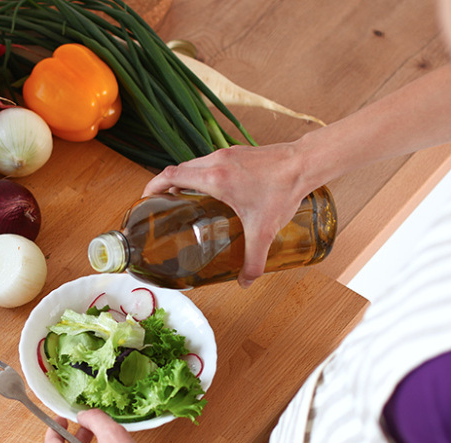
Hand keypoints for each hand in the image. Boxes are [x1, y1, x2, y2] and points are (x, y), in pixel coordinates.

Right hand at [142, 142, 315, 286]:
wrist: (304, 163)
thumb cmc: (282, 190)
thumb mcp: (264, 231)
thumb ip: (254, 260)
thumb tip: (245, 282)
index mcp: (214, 178)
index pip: (170, 175)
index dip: (153, 186)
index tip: (146, 198)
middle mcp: (215, 161)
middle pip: (178, 170)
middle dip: (165, 186)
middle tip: (163, 205)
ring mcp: (226, 153)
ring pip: (193, 164)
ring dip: (184, 179)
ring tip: (184, 200)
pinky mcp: (237, 152)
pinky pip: (209, 161)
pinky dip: (201, 174)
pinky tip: (212, 192)